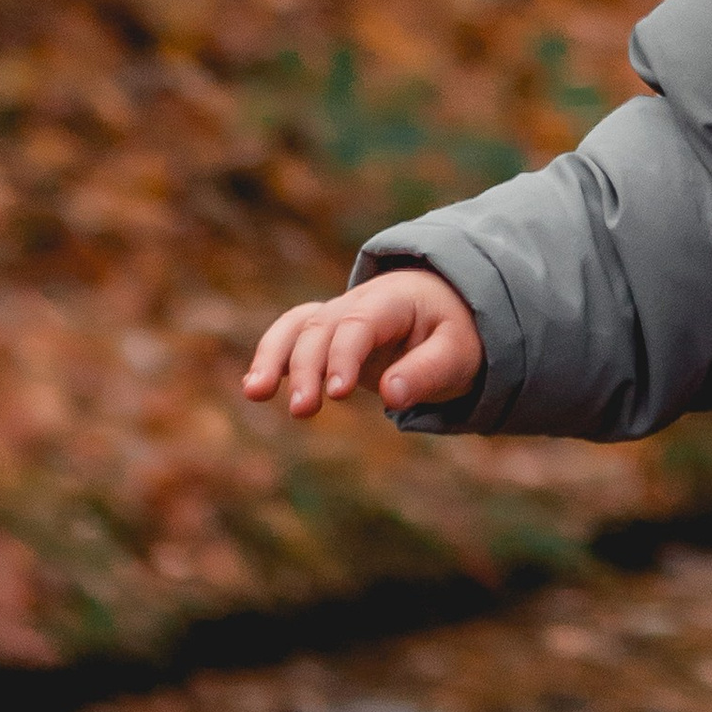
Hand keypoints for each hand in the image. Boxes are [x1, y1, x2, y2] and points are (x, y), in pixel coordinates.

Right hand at [241, 269, 483, 420]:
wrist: (444, 309)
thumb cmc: (454, 333)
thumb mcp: (456, 353)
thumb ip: (426, 372)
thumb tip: (392, 398)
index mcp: (393, 300)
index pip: (360, 324)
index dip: (345, 356)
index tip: (338, 393)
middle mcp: (357, 302)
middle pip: (321, 327)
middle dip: (308, 367)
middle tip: (303, 411)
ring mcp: (338, 315)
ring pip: (297, 328)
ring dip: (273, 358)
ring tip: (255, 393)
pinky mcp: (326, 333)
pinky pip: (292, 336)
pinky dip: (272, 357)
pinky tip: (255, 389)